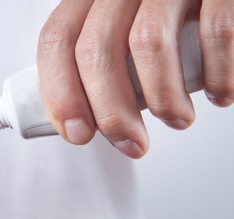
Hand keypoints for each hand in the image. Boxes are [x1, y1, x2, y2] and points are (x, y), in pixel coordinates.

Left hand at [37, 0, 232, 157]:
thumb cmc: (169, 20)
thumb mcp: (122, 32)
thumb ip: (99, 65)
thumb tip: (81, 121)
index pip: (57, 39)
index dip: (61, 92)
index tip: (77, 132)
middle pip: (95, 48)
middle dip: (110, 111)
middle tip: (130, 142)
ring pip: (148, 42)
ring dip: (163, 98)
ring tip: (177, 118)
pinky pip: (215, 31)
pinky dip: (217, 74)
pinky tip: (220, 92)